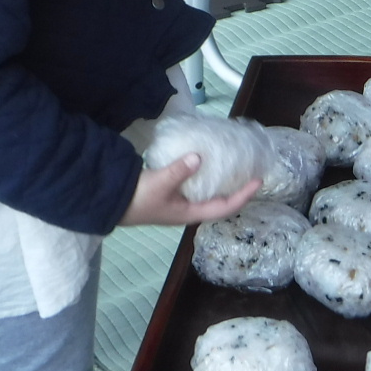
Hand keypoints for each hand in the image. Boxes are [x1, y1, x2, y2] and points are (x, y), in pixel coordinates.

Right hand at [119, 153, 259, 226]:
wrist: (112, 202)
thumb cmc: (138, 198)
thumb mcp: (160, 183)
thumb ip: (179, 170)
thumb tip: (199, 157)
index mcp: (190, 213)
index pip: (225, 207)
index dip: (243, 195)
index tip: (258, 181)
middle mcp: (189, 209)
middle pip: (220, 202)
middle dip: (237, 189)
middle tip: (250, 172)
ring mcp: (180, 202)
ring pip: (209, 193)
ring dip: (222, 182)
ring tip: (234, 165)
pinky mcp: (171, 193)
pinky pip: (196, 184)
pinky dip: (205, 174)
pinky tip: (206, 161)